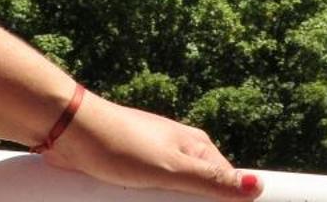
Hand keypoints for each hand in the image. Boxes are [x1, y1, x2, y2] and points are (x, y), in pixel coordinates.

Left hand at [42, 91, 260, 199]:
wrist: (70, 132)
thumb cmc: (119, 144)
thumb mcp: (171, 168)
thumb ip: (212, 181)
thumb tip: (256, 186)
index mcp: (198, 148)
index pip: (229, 185)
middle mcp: (180, 154)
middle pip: (200, 196)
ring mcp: (156, 164)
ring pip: (171, 199)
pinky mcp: (132, 174)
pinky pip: (148, 199)